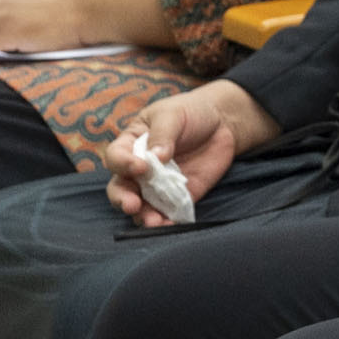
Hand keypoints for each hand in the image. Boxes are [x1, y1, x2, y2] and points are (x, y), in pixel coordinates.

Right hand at [103, 82, 274, 224]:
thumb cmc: (190, 112)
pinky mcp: (179, 198)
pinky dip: (168, 222)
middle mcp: (139, 169)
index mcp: (131, 144)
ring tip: (154, 222)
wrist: (222, 123)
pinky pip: (169, 213)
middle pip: (121, 188)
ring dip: (144, 217)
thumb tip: (155, 158)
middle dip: (123, 199)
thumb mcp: (173, 115)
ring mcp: (158, 186)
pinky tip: (171, 225)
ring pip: (142, 207)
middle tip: (133, 205)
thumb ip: (162, 135)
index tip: (140, 167)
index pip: (116, 157)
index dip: (123, 164)